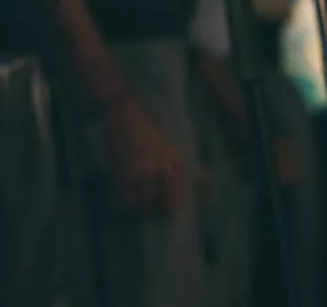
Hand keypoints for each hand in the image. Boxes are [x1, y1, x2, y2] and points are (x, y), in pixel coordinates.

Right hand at [97, 94, 188, 216]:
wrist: (123, 113)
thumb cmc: (150, 129)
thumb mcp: (175, 146)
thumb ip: (193, 167)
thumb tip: (206, 188)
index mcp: (178, 163)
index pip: (181, 198)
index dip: (174, 209)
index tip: (169, 214)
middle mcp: (163, 170)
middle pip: (162, 205)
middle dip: (155, 211)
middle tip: (150, 212)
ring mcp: (143, 171)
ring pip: (141, 203)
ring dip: (137, 208)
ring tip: (133, 208)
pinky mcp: (124, 171)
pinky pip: (123, 196)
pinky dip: (121, 202)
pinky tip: (121, 203)